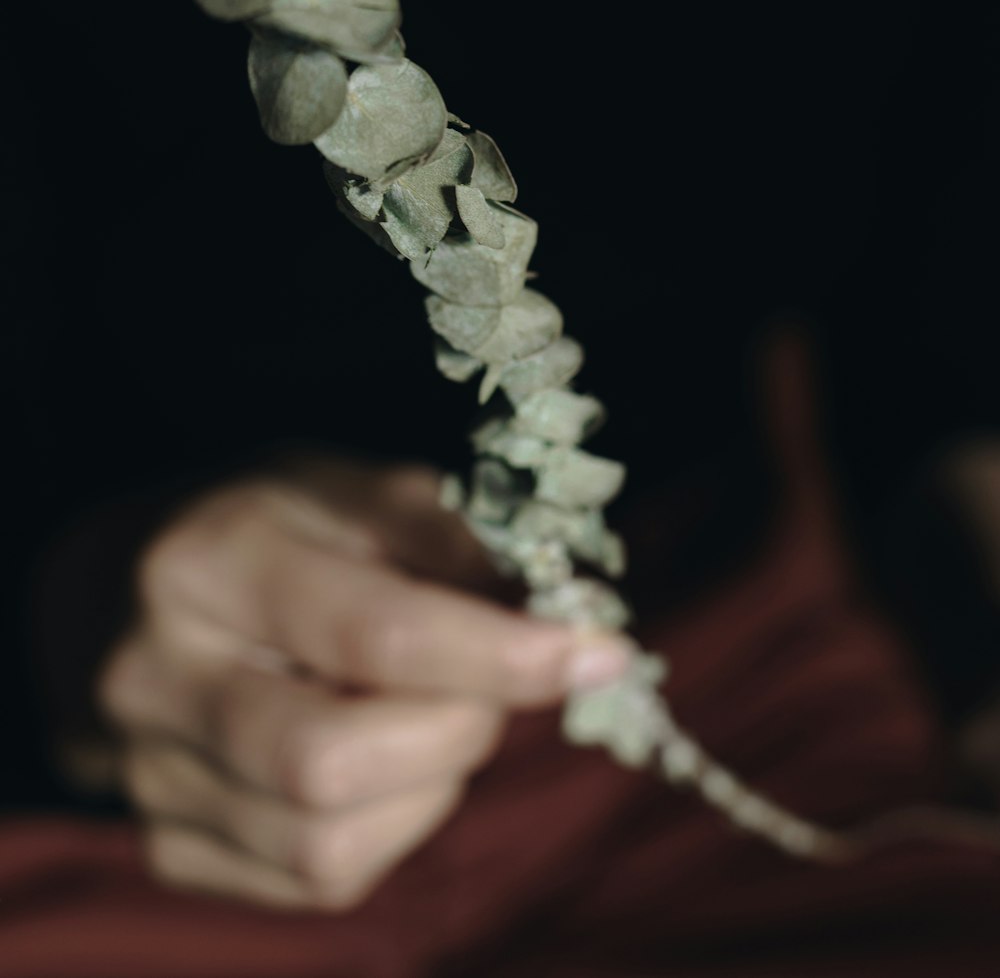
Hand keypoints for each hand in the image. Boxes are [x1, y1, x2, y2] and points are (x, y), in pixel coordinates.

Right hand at [97, 456, 630, 910]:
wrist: (119, 594)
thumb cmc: (263, 528)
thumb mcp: (345, 488)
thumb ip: (444, 534)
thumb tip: (557, 602)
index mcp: (208, 560)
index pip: (372, 631)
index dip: (500, 653)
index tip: (598, 650)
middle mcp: (159, 675)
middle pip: (335, 761)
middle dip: (460, 729)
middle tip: (499, 683)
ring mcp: (150, 774)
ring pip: (325, 843)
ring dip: (432, 787)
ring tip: (438, 716)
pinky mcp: (167, 844)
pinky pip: (312, 882)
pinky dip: (390, 830)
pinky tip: (389, 763)